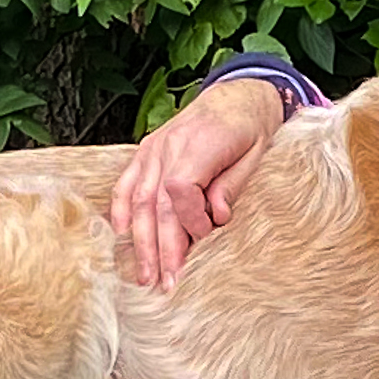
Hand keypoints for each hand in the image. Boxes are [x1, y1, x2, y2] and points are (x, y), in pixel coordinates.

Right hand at [110, 78, 290, 290]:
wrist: (239, 95)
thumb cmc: (251, 127)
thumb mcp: (256, 154)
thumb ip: (232, 185)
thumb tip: (216, 215)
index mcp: (200, 144)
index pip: (180, 189)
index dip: (190, 220)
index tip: (205, 236)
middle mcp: (169, 146)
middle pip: (156, 203)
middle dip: (160, 247)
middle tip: (166, 283)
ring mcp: (153, 149)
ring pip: (139, 199)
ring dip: (140, 241)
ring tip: (145, 275)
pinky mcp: (146, 152)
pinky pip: (126, 183)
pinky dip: (121, 209)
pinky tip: (121, 234)